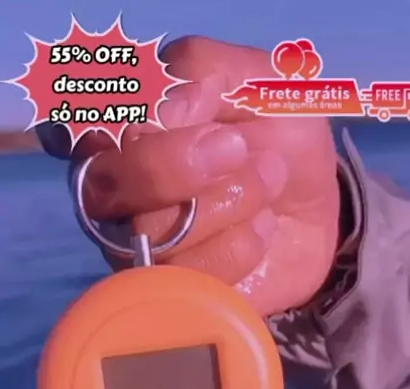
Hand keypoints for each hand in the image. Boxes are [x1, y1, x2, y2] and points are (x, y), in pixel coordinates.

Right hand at [38, 37, 339, 316]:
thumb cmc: (276, 138)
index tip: (215, 116)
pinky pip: (183, 282)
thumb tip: (166, 108)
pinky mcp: (172, 294)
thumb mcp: (257, 83)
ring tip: (268, 187)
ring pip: (148, 236)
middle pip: (106, 187)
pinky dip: (235, 250)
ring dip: (223, 204)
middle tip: (242, 151)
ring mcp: (138, 250)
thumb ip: (205, 72)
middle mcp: (115, 194)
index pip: (93, 129)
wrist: (316, 211)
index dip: (149, 127)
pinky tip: (262, 230)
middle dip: (179, 167)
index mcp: (122, 129)